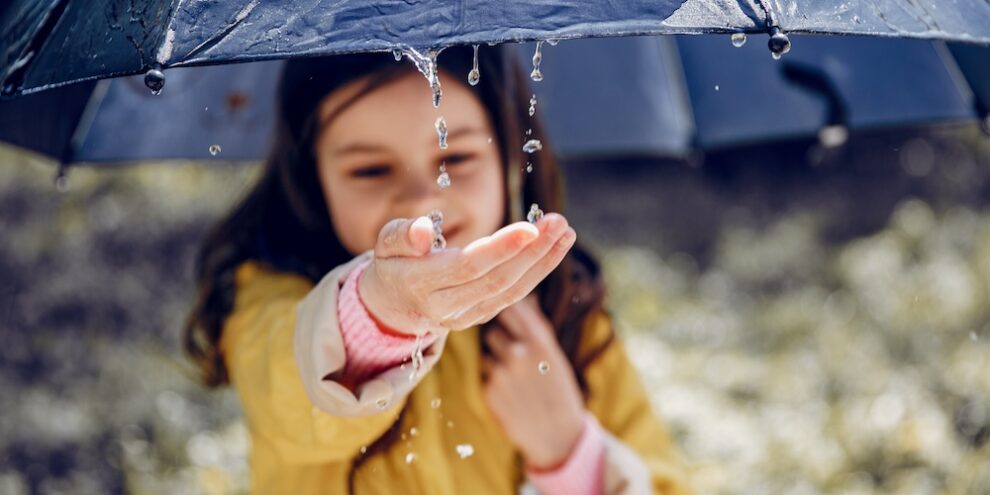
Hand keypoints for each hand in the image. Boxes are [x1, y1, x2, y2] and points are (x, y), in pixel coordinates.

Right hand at [359, 213, 575, 334]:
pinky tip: (555, 247)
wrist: (391, 305)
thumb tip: (422, 231)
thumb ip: (402, 235)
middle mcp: (444, 306)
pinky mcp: (480, 317)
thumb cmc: (393, 262)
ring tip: (565, 232)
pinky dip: (538, 271)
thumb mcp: (386, 244)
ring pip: (511, 291)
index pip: (466, 266)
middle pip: (496, 280)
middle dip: (532, 251)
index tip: (530, 227)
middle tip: (559, 222)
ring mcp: (464, 316)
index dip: (500, 249)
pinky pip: (513, 296)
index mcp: (419, 283)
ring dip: (543, 261)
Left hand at [481, 295, 586, 470]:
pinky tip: (511, 395)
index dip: (505, 309)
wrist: (557, 436)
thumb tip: (526, 297)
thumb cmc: (559, 392)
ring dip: (497, 361)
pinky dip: (495, 382)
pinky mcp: (489, 391)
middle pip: (494, 331)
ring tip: (516, 380)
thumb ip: (537, 327)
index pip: (510, 308)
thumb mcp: (555, 357)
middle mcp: (518, 353)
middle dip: (501, 340)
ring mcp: (501, 372)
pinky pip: (486, 375)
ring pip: (488, 353)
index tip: (504, 313)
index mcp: (539, 341)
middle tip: (516, 357)